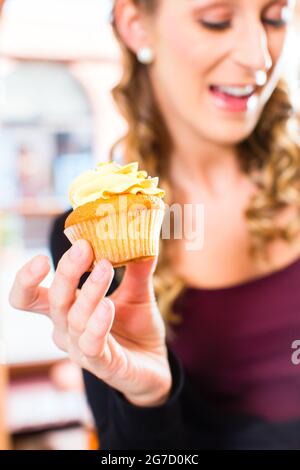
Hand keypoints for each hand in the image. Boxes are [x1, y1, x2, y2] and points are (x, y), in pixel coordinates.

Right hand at [9, 240, 171, 406]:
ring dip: (90, 291)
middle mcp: (66, 329)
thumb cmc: (137, 327)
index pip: (29, 296)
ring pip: (74, 318)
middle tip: (84, 247)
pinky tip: (108, 305)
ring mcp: (81, 348)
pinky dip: (98, 323)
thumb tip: (142, 235)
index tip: (42, 256)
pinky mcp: (101, 364)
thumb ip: (136, 267)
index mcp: (66, 309)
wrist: (155, 364)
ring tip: (107, 267)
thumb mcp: (138, 292)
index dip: (26, 278)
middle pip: (52, 300)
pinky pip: (92, 344)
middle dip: (66, 271)